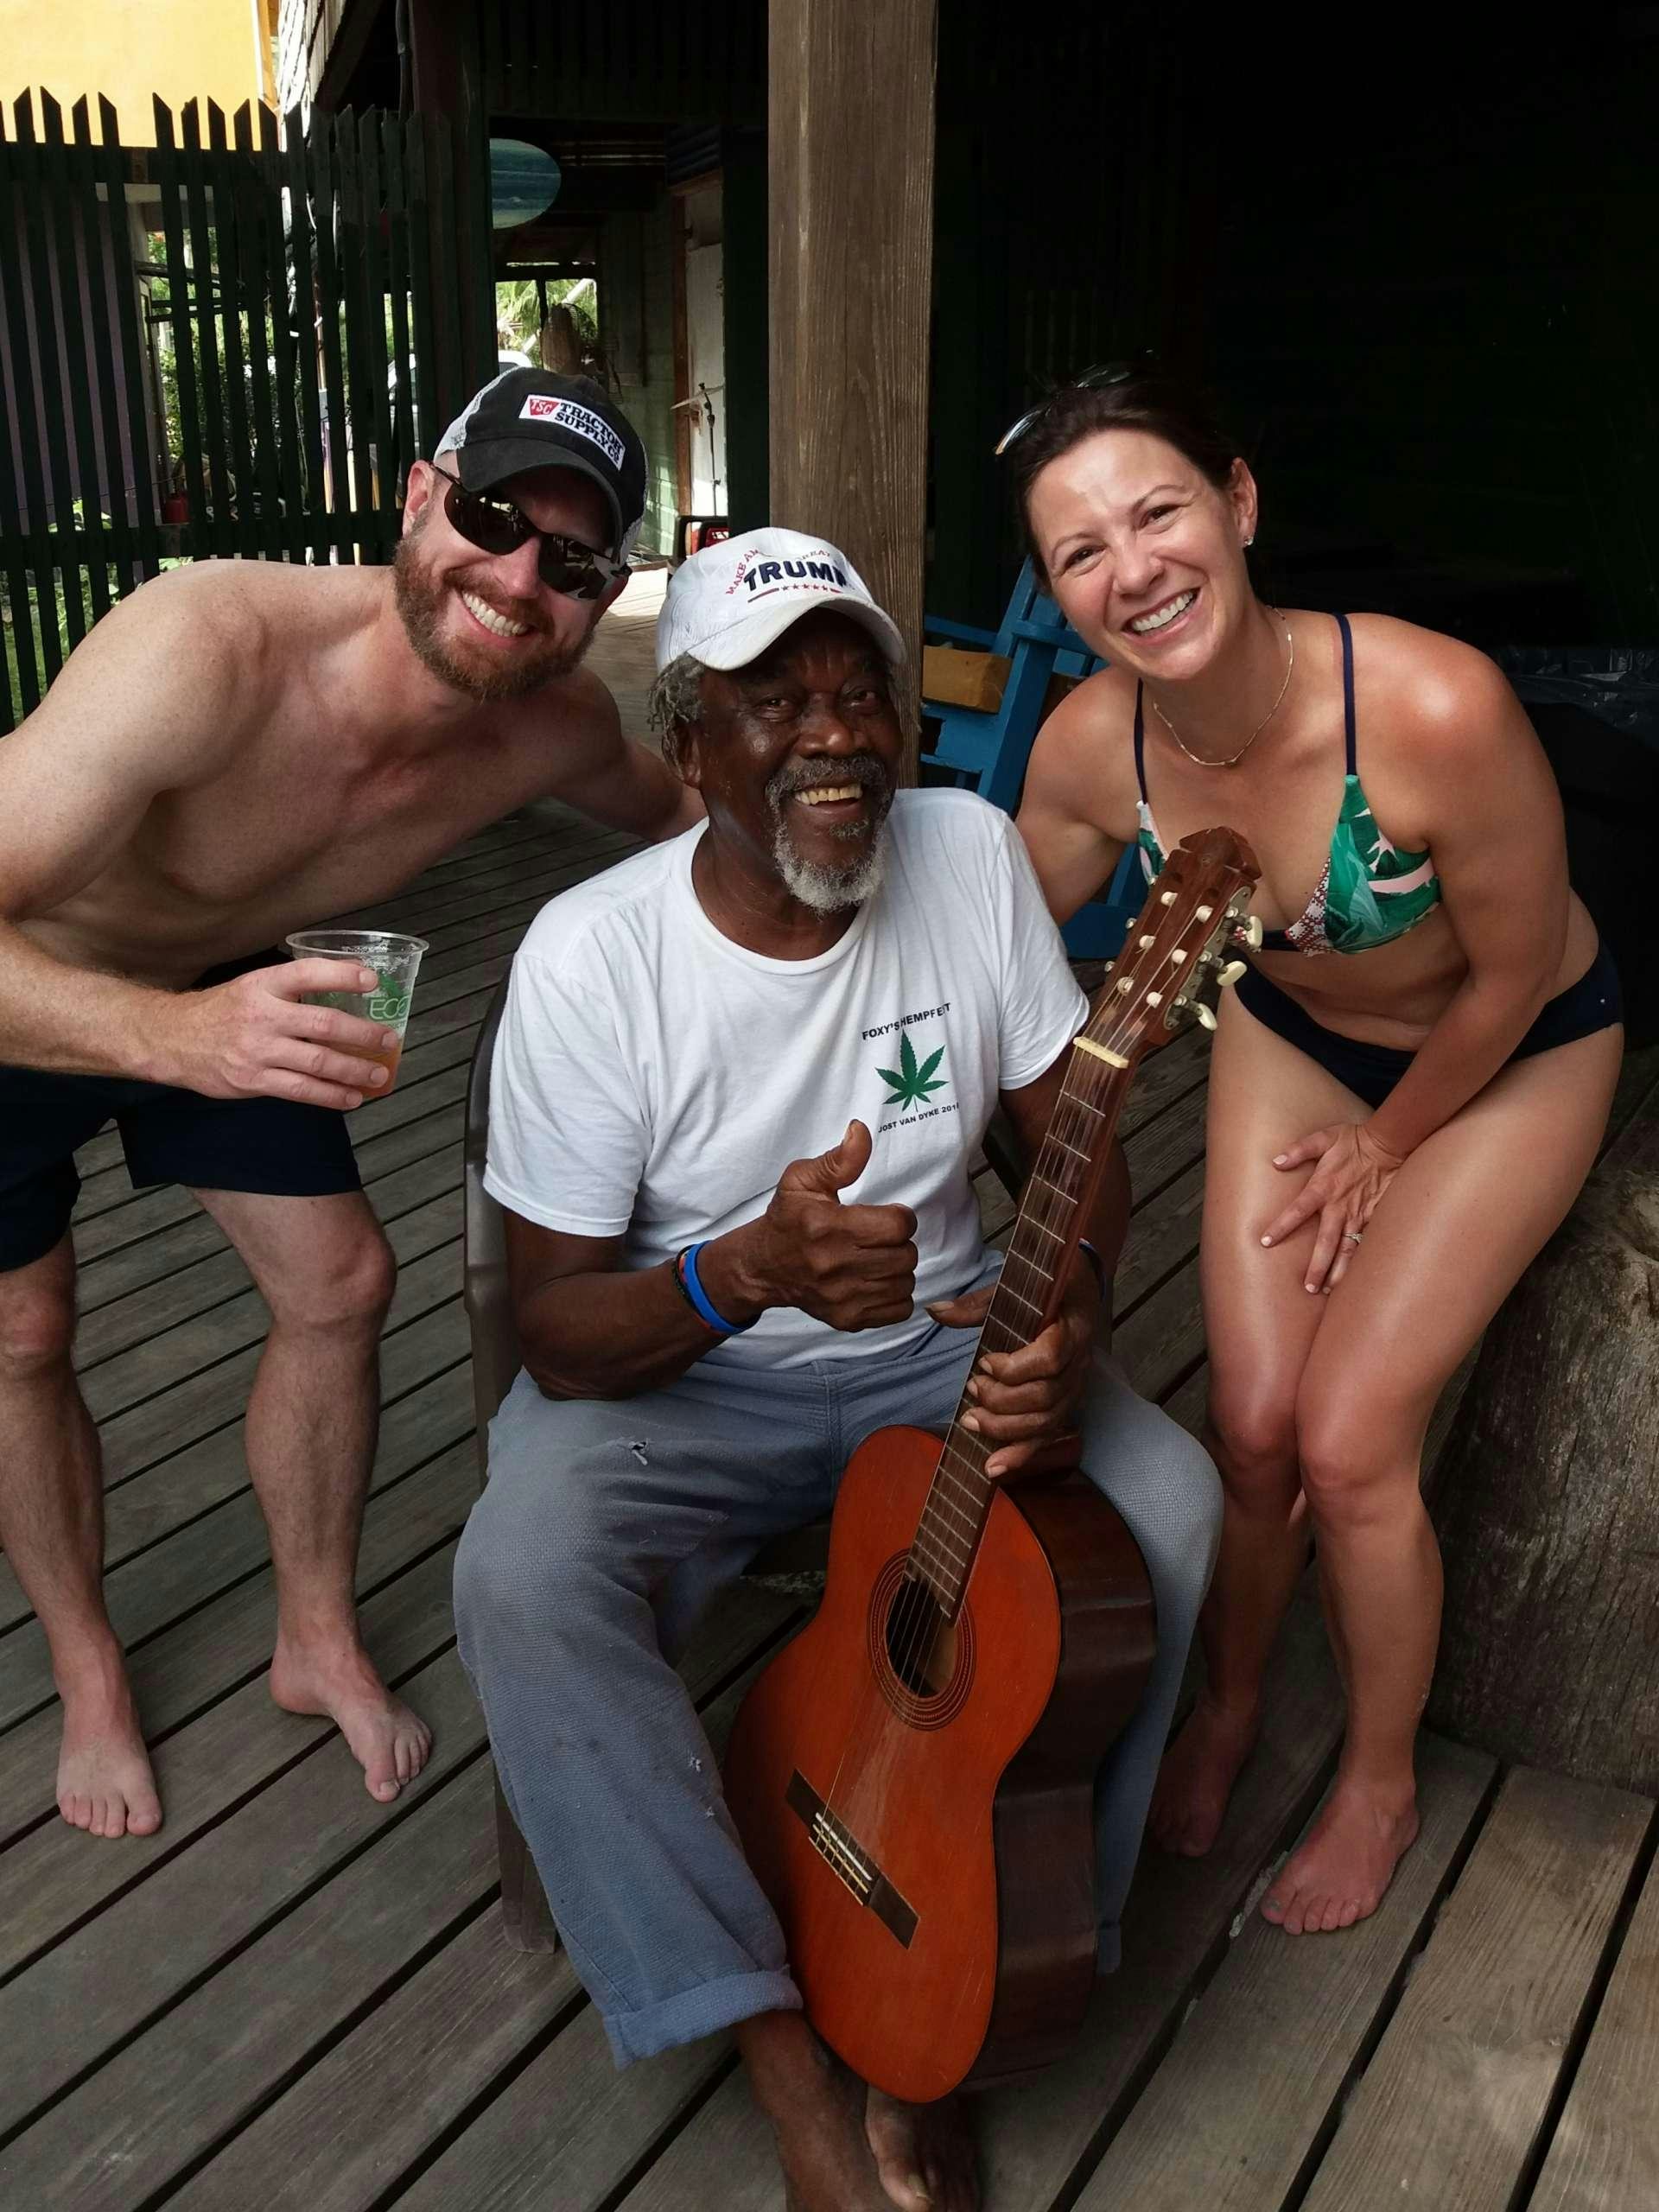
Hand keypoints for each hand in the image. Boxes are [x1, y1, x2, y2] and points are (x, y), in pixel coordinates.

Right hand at [154, 959, 400, 1109]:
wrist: (173, 1039)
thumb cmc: (223, 1011)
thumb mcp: (252, 986)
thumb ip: (291, 988)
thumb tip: (347, 983)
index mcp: (264, 984)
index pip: (307, 973)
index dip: (342, 974)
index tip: (373, 980)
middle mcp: (262, 1015)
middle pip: (322, 1024)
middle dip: (362, 1034)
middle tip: (388, 1040)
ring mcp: (258, 1050)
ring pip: (317, 1062)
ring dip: (354, 1070)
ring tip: (378, 1075)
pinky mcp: (253, 1081)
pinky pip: (300, 1091)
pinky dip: (330, 1096)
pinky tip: (351, 1098)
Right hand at [720, 1120, 917, 1331]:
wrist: (762, 1267)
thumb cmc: (787, 1219)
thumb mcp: (803, 1180)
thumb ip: (839, 1159)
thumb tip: (861, 1130)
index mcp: (828, 1227)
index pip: (898, 1226)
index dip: (899, 1217)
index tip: (884, 1216)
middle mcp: (836, 1266)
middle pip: (905, 1255)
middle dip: (898, 1242)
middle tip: (879, 1237)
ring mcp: (842, 1297)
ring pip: (905, 1282)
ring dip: (898, 1268)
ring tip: (876, 1258)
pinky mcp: (847, 1319)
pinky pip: (898, 1309)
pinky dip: (895, 1294)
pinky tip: (876, 1280)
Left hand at [927, 1262, 1102, 1478]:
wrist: (1080, 1287)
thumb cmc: (1047, 1283)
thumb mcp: (1016, 1282)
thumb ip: (976, 1303)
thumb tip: (935, 1311)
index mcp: (1072, 1326)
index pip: (1050, 1358)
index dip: (1014, 1368)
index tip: (984, 1362)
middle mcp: (1080, 1360)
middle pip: (1045, 1397)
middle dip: (1002, 1402)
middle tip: (971, 1389)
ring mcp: (1076, 1384)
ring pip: (1047, 1421)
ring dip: (1006, 1429)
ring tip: (972, 1421)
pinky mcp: (1067, 1401)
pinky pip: (1049, 1433)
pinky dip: (1022, 1453)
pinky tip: (995, 1467)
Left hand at [1259, 1121, 1406, 1292]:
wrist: (1391, 1143)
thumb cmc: (1354, 1140)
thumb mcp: (1324, 1138)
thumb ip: (1298, 1150)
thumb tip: (1275, 1162)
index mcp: (1323, 1188)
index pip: (1297, 1211)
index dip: (1281, 1226)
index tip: (1265, 1242)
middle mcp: (1340, 1207)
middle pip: (1326, 1243)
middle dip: (1317, 1267)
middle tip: (1308, 1289)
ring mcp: (1360, 1215)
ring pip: (1349, 1250)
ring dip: (1340, 1271)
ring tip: (1330, 1291)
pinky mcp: (1376, 1218)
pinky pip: (1367, 1244)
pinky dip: (1362, 1262)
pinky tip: (1356, 1278)